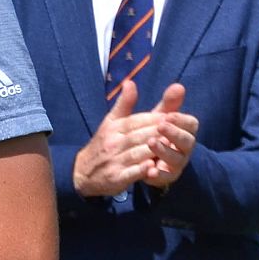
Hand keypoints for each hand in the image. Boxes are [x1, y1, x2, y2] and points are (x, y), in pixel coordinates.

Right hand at [73, 81, 197, 196]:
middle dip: (159, 133)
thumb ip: (124, 104)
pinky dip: (141, 170)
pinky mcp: (116, 177)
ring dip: (154, 150)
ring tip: (172, 148)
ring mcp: (114, 160)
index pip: (137, 120)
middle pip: (140, 136)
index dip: (156, 119)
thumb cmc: (103, 144)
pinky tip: (153, 167)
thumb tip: (130, 82)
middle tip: (176, 132)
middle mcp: (113, 143)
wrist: (82, 172)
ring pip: (137, 153)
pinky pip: (130, 173)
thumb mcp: (110, 122)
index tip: (172, 117)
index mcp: (114, 128)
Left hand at [142, 82, 198, 186]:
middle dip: (174, 133)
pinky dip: (158, 174)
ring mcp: (176, 163)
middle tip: (160, 125)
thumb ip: (166, 104)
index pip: (191, 124)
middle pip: (187, 140)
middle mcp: (183, 148)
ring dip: (165, 150)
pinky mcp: (166, 177)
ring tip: (151, 142)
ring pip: (176, 158)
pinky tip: (150, 170)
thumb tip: (178, 85)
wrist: (137, 160)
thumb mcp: (155, 118)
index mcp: (183, 131)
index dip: (181, 119)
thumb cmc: (151, 134)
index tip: (168, 114)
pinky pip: (165, 177)